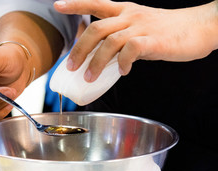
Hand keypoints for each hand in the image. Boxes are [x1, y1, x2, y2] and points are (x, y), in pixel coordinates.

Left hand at [54, 0, 217, 79]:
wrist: (199, 27)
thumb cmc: (166, 31)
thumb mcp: (139, 29)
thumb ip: (120, 40)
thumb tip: (101, 59)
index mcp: (124, 11)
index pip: (96, 3)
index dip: (76, 4)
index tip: (58, 5)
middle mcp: (130, 16)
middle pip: (96, 29)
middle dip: (79, 49)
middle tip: (71, 67)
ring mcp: (141, 27)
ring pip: (109, 41)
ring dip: (95, 62)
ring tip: (89, 77)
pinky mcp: (153, 40)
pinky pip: (131, 51)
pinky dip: (122, 63)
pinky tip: (122, 72)